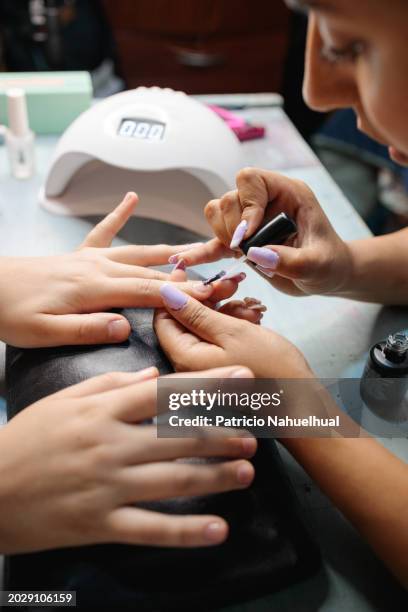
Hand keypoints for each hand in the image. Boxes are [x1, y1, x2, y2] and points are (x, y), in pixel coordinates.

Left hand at [0, 192, 239, 346]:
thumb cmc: (9, 312)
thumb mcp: (43, 332)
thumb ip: (86, 329)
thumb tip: (126, 327)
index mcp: (93, 289)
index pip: (149, 293)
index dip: (185, 294)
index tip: (215, 294)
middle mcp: (97, 268)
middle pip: (153, 271)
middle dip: (191, 273)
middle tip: (223, 270)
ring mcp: (89, 258)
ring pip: (138, 252)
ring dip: (171, 250)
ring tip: (200, 246)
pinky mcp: (78, 255)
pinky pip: (103, 232)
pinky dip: (119, 215)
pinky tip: (131, 198)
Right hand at [0, 366, 255, 553]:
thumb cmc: (27, 439)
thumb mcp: (64, 400)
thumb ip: (110, 383)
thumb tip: (153, 374)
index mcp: (103, 411)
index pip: (166, 392)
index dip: (209, 384)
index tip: (243, 377)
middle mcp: (111, 445)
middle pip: (179, 437)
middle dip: (221, 434)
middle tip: (254, 435)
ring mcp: (108, 487)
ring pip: (174, 481)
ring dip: (215, 476)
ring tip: (246, 472)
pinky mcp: (101, 524)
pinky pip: (151, 530)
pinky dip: (187, 531)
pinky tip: (219, 530)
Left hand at [154, 285, 311, 377]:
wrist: (301, 401)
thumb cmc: (270, 367)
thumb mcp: (232, 332)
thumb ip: (196, 313)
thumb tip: (165, 293)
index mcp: (185, 357)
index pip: (163, 318)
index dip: (174, 291)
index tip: (190, 270)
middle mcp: (189, 364)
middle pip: (185, 320)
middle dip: (207, 297)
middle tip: (232, 282)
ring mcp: (206, 366)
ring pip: (206, 325)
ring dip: (226, 308)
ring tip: (251, 306)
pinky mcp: (222, 365)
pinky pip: (220, 337)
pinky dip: (234, 323)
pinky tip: (253, 318)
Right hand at [171, 169, 352, 296]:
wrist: (327, 277)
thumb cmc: (330, 264)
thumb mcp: (318, 265)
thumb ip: (291, 260)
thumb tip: (255, 254)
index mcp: (287, 193)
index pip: (251, 179)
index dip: (245, 206)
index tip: (248, 237)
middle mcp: (265, 201)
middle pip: (229, 197)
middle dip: (230, 225)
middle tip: (244, 250)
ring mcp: (250, 221)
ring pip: (216, 213)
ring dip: (219, 235)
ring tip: (236, 255)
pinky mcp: (240, 243)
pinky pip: (213, 242)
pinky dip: (200, 252)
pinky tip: (182, 262)